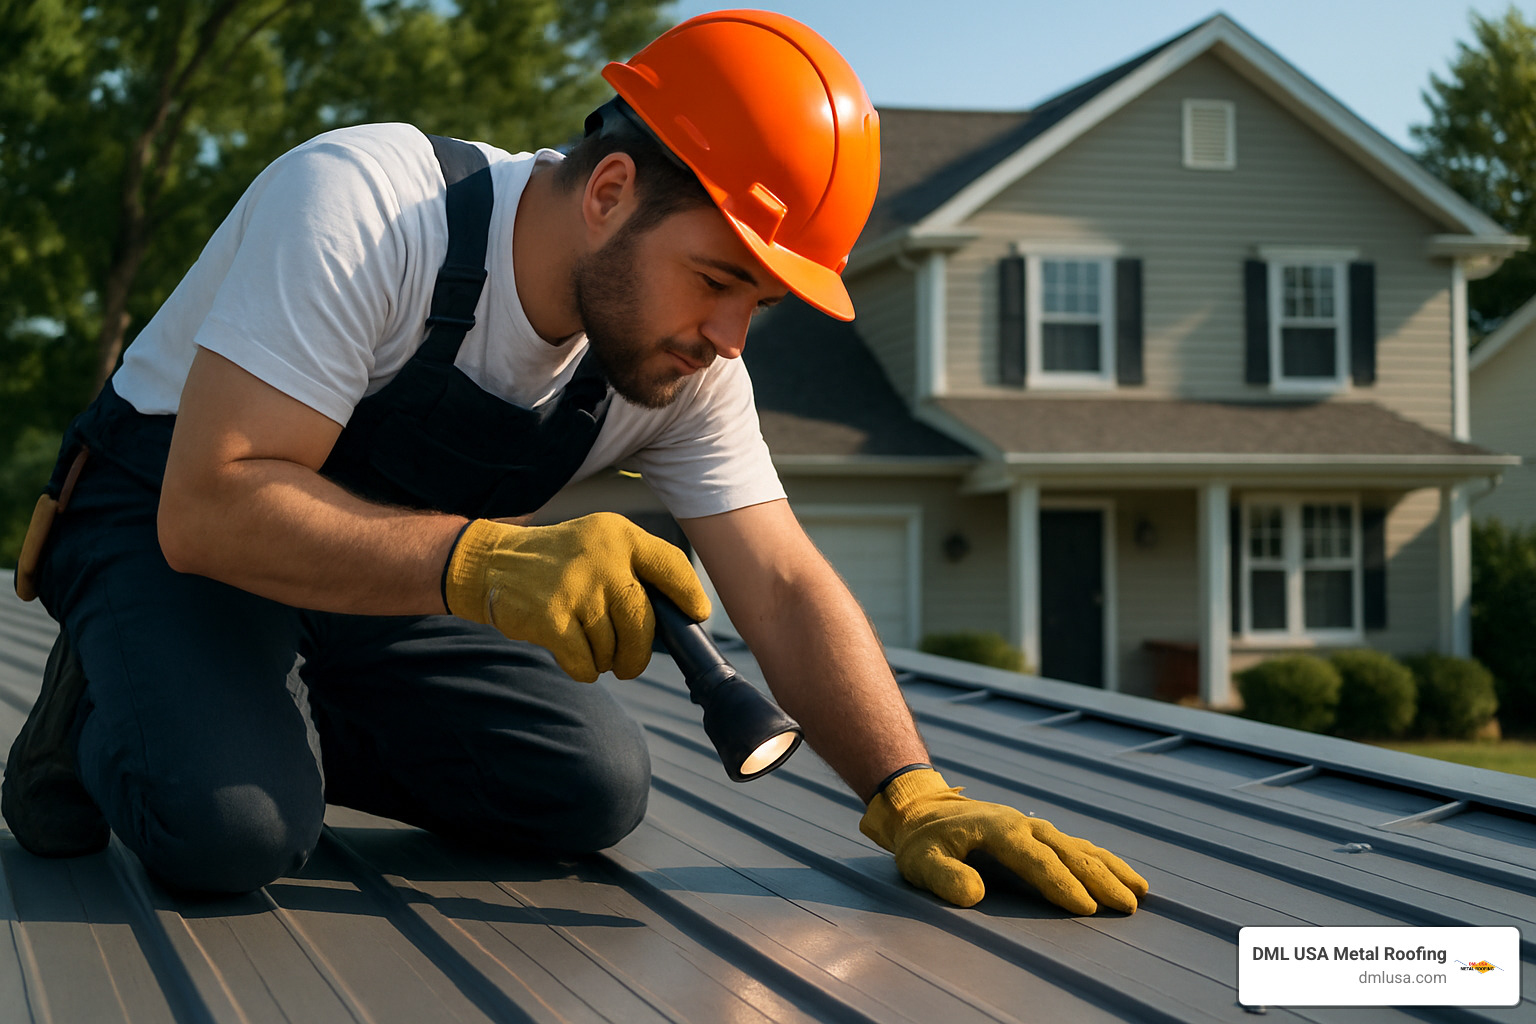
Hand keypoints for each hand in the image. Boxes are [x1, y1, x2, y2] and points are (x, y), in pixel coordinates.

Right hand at [444, 514, 710, 681]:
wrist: (491, 564)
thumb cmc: (556, 562)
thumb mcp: (598, 543)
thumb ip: (635, 568)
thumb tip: (679, 616)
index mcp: (618, 536)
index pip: (670, 565)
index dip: (690, 594)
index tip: (697, 614)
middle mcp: (602, 559)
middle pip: (643, 623)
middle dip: (639, 653)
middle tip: (629, 664)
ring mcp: (576, 588)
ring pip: (613, 648)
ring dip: (605, 659)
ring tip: (588, 646)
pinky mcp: (552, 618)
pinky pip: (586, 663)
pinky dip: (584, 669)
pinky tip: (573, 657)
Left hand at [859, 767, 1147, 911]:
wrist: (925, 810)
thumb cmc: (924, 841)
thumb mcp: (922, 859)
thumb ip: (945, 877)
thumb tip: (974, 895)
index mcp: (1000, 830)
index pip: (1036, 860)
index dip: (1060, 884)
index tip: (1085, 908)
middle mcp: (1025, 825)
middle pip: (1069, 853)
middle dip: (1100, 879)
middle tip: (1128, 905)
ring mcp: (1035, 828)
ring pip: (1081, 848)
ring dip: (1110, 870)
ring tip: (1140, 892)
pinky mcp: (1039, 835)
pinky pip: (1078, 847)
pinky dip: (1103, 861)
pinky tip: (1124, 876)